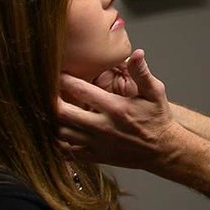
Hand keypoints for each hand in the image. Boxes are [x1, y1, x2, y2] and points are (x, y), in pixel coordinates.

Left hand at [58, 49, 182, 169]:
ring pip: (61, 133)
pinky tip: (59, 131)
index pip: (80, 90)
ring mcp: (97, 144)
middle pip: (62, 113)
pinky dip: (58, 142)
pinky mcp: (96, 156)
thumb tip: (136, 53)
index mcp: (115, 108)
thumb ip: (142, 73)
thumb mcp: (155, 92)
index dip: (63, 79)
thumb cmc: (158, 118)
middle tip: (46, 92)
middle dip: (50, 100)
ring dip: (52, 120)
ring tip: (51, 109)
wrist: (163, 149)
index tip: (56, 72)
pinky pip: (67, 152)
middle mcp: (102, 127)